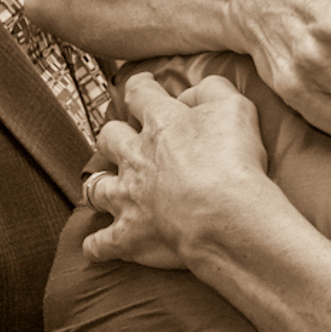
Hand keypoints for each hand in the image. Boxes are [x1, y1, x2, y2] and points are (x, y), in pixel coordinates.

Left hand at [83, 73, 270, 268]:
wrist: (224, 215)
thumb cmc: (233, 160)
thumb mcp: (234, 107)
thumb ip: (211, 90)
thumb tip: (188, 94)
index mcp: (161, 123)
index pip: (140, 93)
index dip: (141, 86)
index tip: (143, 84)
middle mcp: (136, 157)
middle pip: (109, 138)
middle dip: (114, 136)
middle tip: (125, 139)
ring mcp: (127, 198)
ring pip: (96, 187)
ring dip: (100, 187)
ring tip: (108, 190)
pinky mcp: (127, 236)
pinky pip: (100, 243)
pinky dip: (97, 245)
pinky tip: (97, 246)